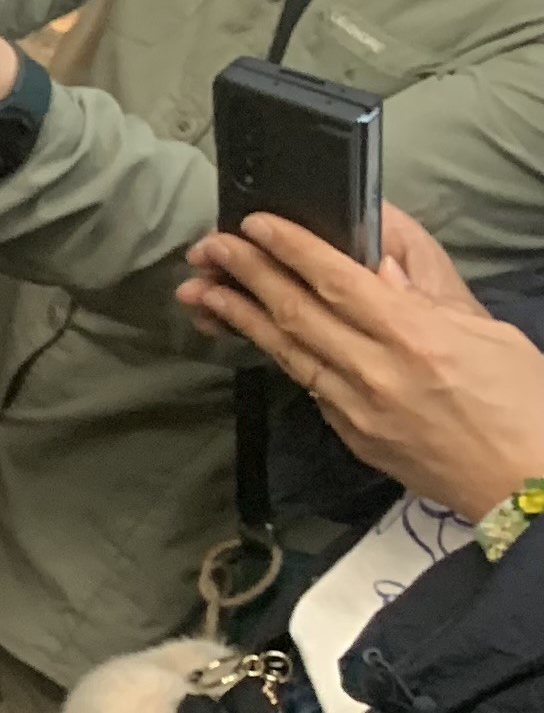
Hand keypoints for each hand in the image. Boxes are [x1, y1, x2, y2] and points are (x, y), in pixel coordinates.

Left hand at [179, 206, 543, 520]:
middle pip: (297, 312)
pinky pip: (307, 385)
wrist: (527, 487)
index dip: (291, 248)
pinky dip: (277, 354)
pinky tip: (251, 335)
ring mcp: (357, 408)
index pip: (337, 280)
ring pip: (286, 351)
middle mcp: (377, 371)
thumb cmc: (525, 403)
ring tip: (202, 290)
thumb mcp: (489, 334)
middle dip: (248, 274)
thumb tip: (380, 265)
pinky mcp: (351, 436)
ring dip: (240, 317)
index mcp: (417, 337)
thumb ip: (429, 298)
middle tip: (210, 247)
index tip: (256, 225)